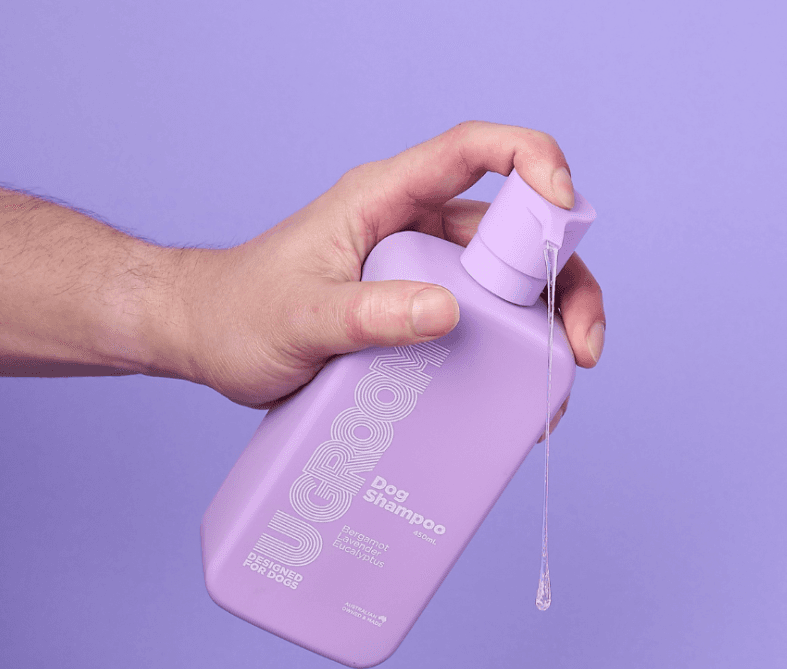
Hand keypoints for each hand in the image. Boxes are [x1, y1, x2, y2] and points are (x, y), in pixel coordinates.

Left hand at [164, 121, 606, 408]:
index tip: (564, 204)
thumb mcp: (299, 318)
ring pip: (507, 283)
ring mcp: (418, 274)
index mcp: (384, 200)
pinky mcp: (416, 316)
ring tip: (552, 386)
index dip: (532, 161)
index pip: (474, 152)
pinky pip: (479, 324)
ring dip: (544, 325)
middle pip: (514, 231)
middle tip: (579, 347)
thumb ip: (365, 315)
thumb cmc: (239, 316)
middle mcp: (413, 230)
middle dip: (564, 279)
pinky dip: (506, 354)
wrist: (207, 340)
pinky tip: (513, 399)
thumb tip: (448, 312)